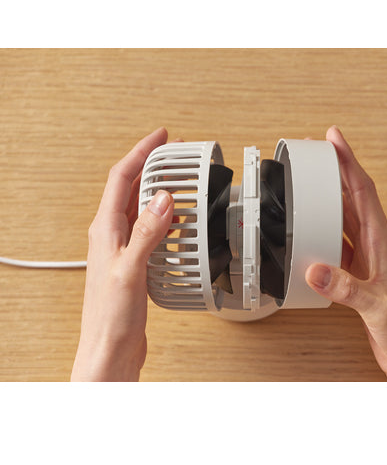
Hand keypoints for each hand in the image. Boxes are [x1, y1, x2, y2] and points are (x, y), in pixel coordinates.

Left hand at [71, 127, 173, 380]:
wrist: (110, 346)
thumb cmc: (110, 315)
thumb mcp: (129, 270)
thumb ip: (146, 233)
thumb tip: (163, 199)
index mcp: (105, 229)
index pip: (122, 178)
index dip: (142, 152)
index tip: (161, 137)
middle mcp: (112, 233)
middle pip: (132, 187)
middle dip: (154, 165)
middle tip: (178, 154)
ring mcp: (124, 246)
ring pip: (142, 206)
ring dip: (161, 188)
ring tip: (182, 179)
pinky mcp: (135, 260)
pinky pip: (151, 227)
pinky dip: (167, 215)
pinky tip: (179, 219)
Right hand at [305, 126, 386, 380]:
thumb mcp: (377, 306)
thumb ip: (345, 288)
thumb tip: (314, 270)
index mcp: (383, 242)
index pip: (363, 190)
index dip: (349, 161)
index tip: (335, 139)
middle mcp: (376, 246)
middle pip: (352, 197)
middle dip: (336, 171)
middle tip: (318, 153)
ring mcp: (367, 260)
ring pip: (345, 219)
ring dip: (329, 199)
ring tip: (311, 185)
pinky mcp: (358, 276)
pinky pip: (338, 245)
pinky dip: (324, 234)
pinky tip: (313, 234)